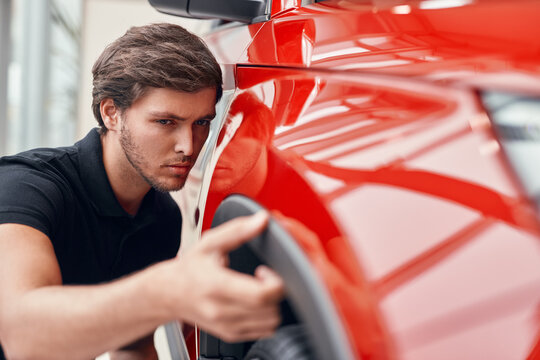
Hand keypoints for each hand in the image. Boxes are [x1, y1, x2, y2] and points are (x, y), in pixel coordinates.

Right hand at [156, 211, 284, 342]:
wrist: (169, 294)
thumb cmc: (189, 269)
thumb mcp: (210, 243)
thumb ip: (238, 230)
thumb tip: (262, 220)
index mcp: (217, 286)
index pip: (261, 295)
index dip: (273, 281)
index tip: (264, 270)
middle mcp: (222, 311)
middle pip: (270, 310)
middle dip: (275, 291)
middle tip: (262, 277)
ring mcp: (227, 326)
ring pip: (271, 323)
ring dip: (273, 305)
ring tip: (258, 289)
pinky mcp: (232, 334)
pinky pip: (264, 331)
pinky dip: (266, 317)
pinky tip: (254, 302)